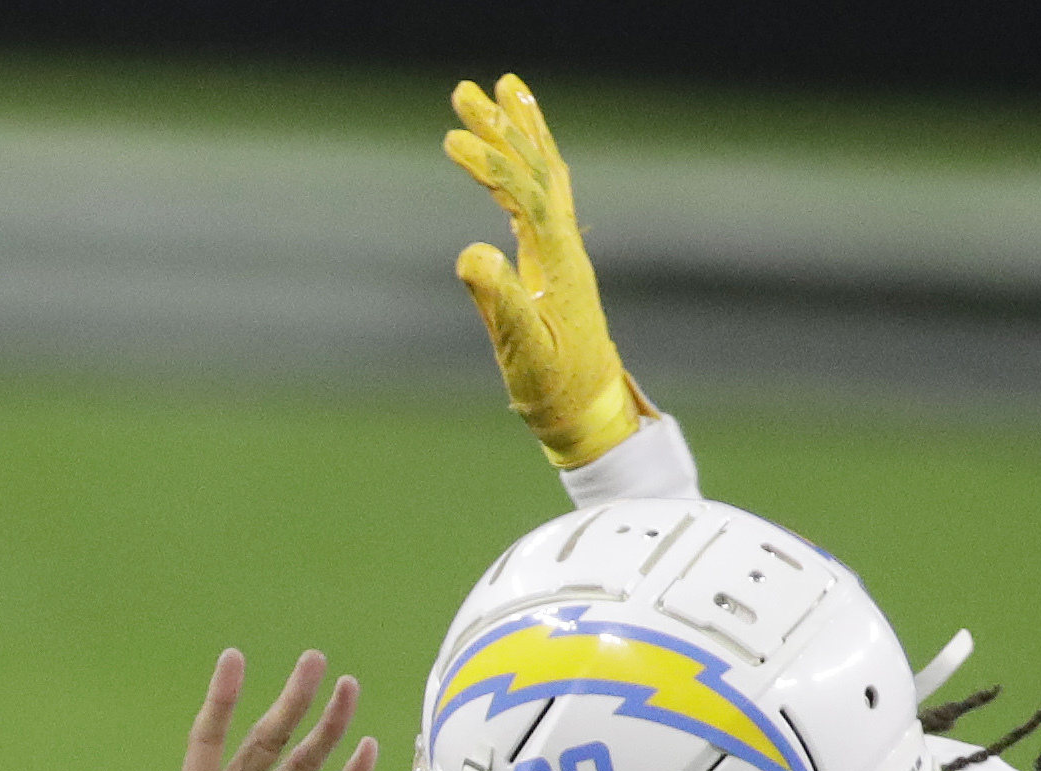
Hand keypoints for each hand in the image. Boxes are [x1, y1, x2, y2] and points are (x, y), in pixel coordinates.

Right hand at [445, 73, 645, 472]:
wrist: (589, 410)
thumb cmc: (554, 388)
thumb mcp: (521, 351)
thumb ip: (498, 301)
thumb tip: (470, 254)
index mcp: (557, 262)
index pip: (521, 195)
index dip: (489, 164)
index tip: (451, 139)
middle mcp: (565, 245)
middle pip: (535, 169)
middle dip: (501, 127)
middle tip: (466, 89)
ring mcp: (563, 250)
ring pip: (544, 174)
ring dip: (520, 133)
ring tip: (500, 92)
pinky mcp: (556, 260)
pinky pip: (546, 195)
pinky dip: (531, 163)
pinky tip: (521, 149)